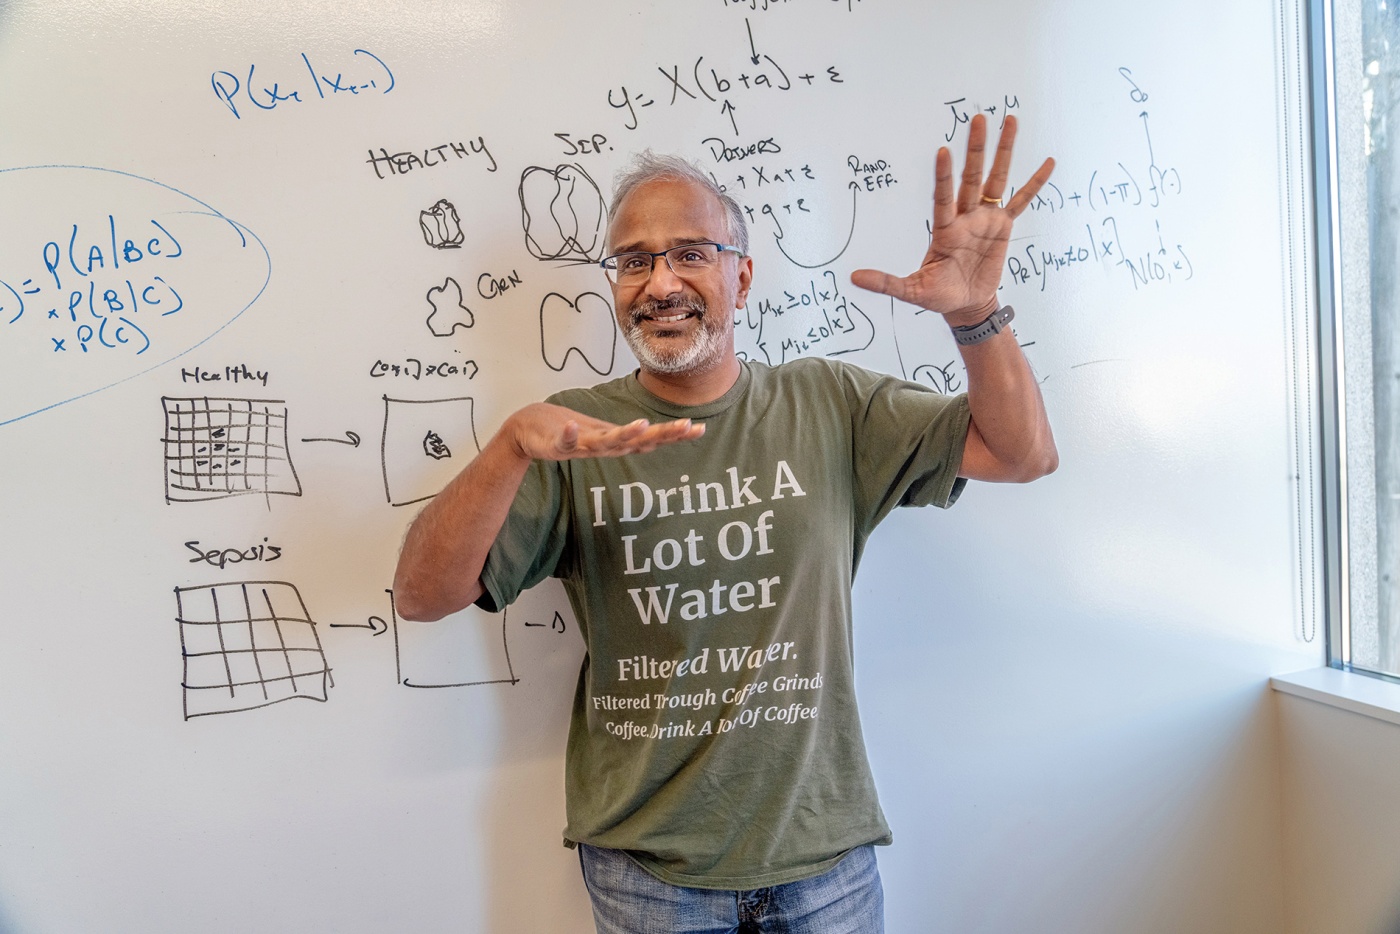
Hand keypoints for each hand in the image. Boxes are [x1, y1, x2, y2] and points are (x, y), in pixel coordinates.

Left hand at [504, 402, 704, 460]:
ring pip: (607, 443)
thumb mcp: (606, 433)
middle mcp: (605, 446)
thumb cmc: (572, 430)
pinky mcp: (557, 446)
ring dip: (624, 435)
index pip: (651, 438)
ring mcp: (582, 447)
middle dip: (662, 434)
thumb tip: (658, 434)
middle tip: (686, 428)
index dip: (675, 435)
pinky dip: (569, 436)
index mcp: (617, 441)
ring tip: (642, 425)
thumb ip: (629, 437)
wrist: (531, 430)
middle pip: (637, 441)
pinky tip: (573, 427)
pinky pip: (564, 443)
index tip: (699, 428)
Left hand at [851, 114, 1053, 325]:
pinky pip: (1021, 201)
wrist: (965, 306)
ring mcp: (985, 219)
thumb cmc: (938, 296)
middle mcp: (965, 217)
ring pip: (997, 179)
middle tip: (977, 119)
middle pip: (972, 178)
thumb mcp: (911, 291)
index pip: (943, 197)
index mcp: (944, 229)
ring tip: (1010, 120)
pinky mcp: (1004, 227)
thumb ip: (886, 283)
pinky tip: (1048, 162)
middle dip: (975, 149)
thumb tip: (853, 279)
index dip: (943, 176)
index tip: (943, 152)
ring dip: (1004, 151)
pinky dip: (1035, 183)